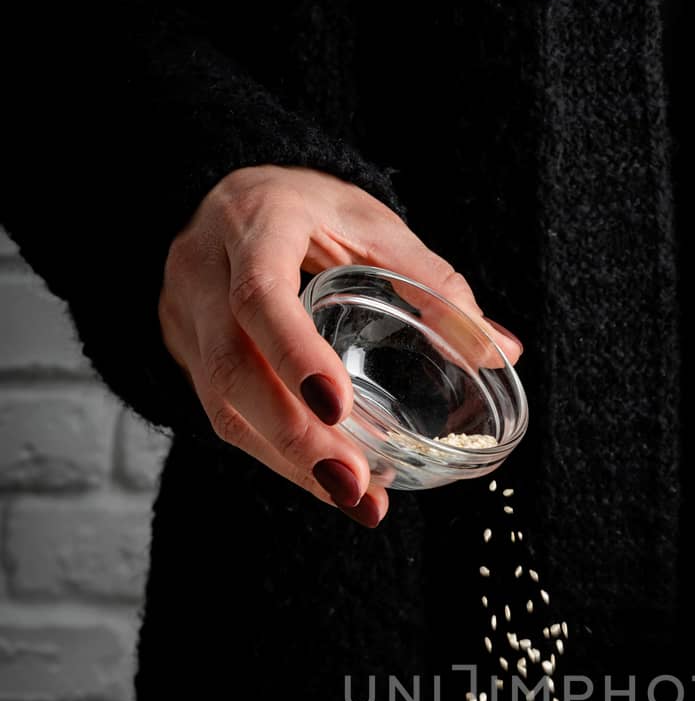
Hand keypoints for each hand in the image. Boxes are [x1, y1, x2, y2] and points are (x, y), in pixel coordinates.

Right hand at [158, 165, 522, 526]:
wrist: (228, 200)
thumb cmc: (311, 211)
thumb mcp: (373, 227)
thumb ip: (433, 285)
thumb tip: (503, 350)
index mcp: (254, 223)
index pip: (259, 293)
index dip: (293, 353)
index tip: (337, 408)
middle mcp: (203, 271)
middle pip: (232, 365)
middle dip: (295, 437)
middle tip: (355, 486)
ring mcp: (185, 317)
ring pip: (223, 403)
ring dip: (290, 462)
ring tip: (355, 500)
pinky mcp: (185, 355)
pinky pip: (225, 417)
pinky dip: (280, 457)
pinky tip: (328, 484)